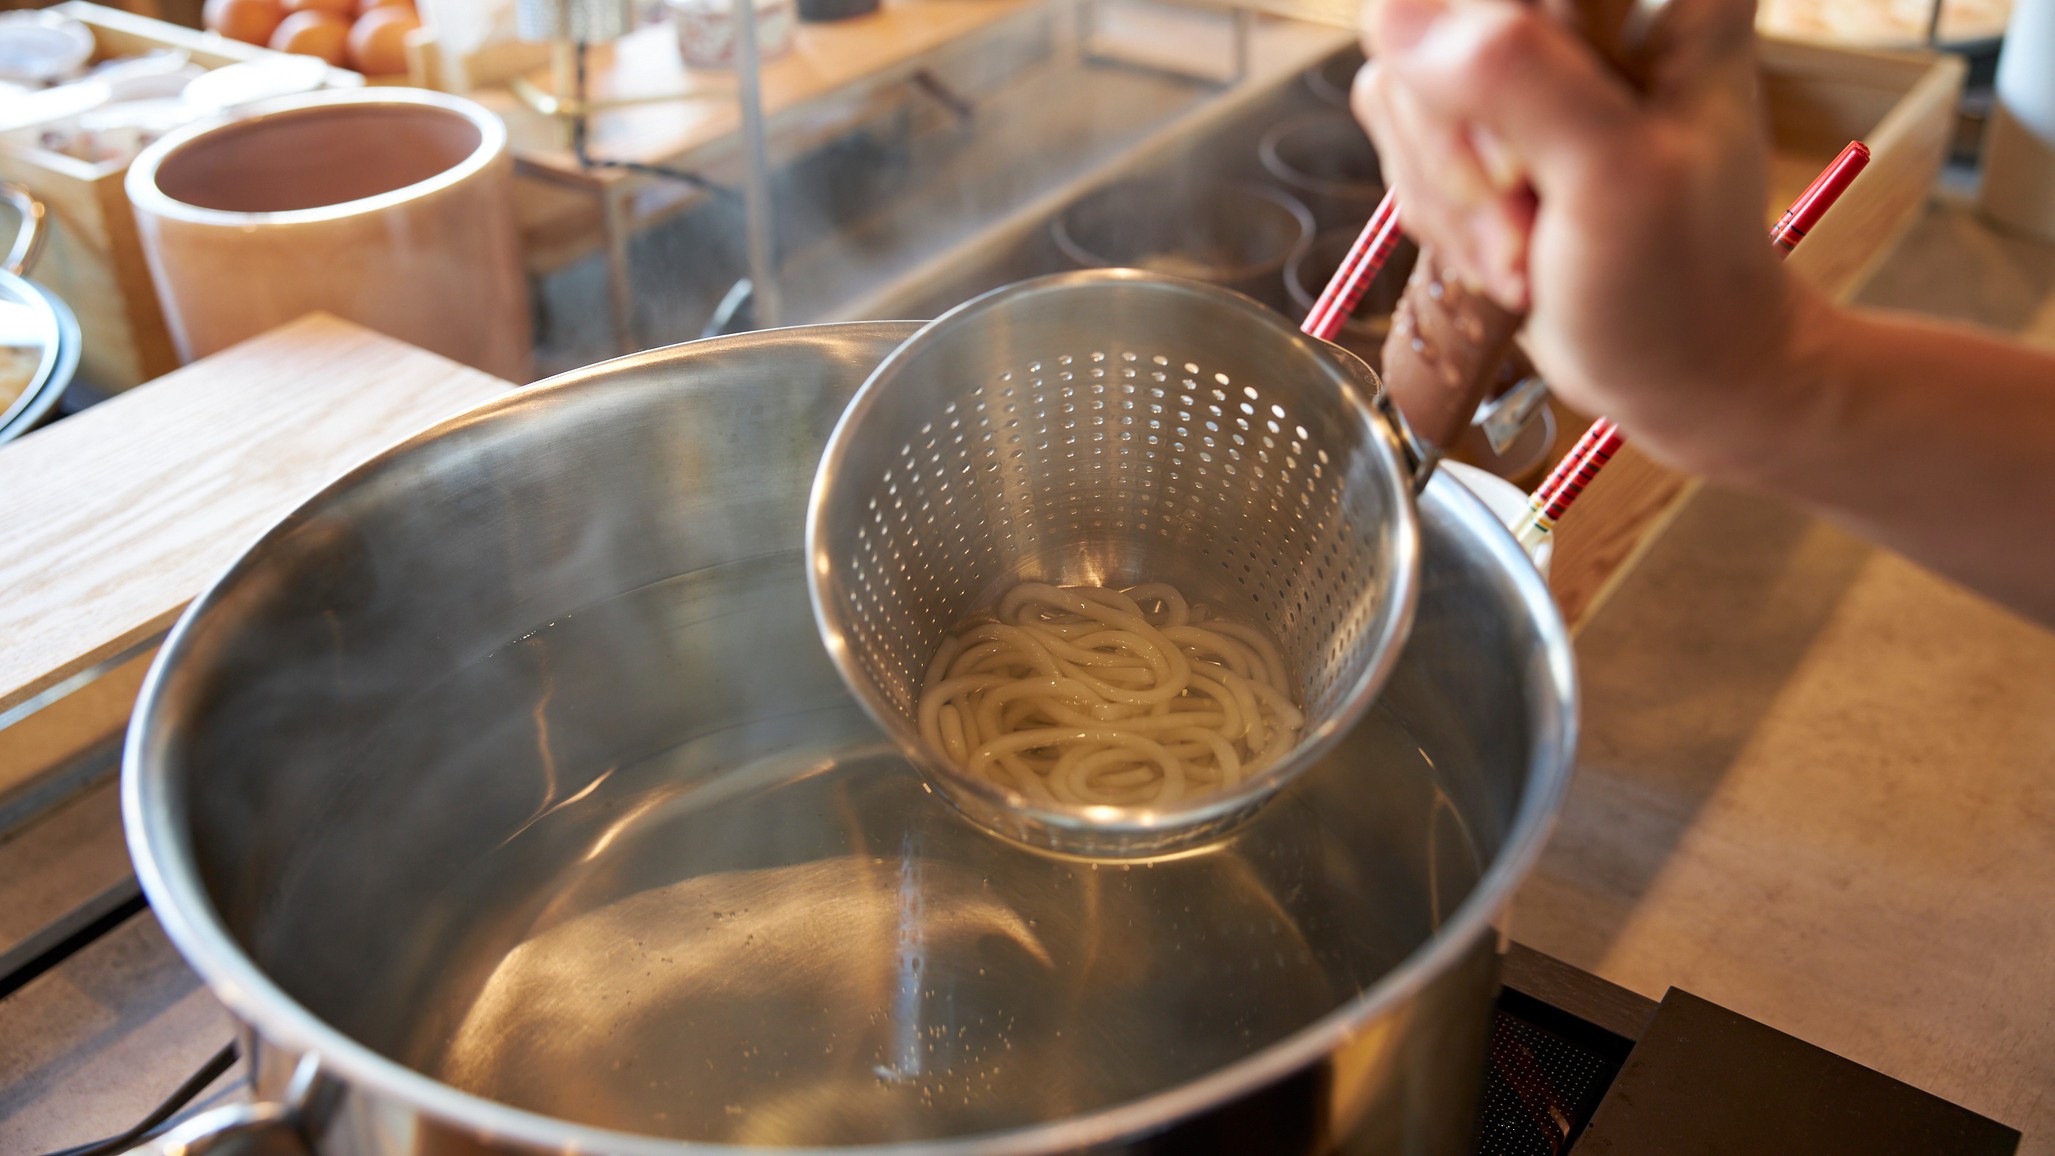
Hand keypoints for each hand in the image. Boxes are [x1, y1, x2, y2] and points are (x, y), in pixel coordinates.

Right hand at [1352, 0, 1829, 479]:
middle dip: (1461, 152)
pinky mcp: (1484, 112)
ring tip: (1524, 253)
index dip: (1481, 63)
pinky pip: (1400, 127)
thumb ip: (1514, 78)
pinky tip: (1503, 247)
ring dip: (1450, 194)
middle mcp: (1587, 6)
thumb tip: (1394, 18)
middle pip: (1436, 25)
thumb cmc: (1679, 279)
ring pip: (1404, 79)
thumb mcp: (1612, 175)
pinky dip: (1438, 209)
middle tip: (1528, 228)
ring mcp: (1530, 58)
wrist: (1675, 366)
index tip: (1527, 162)